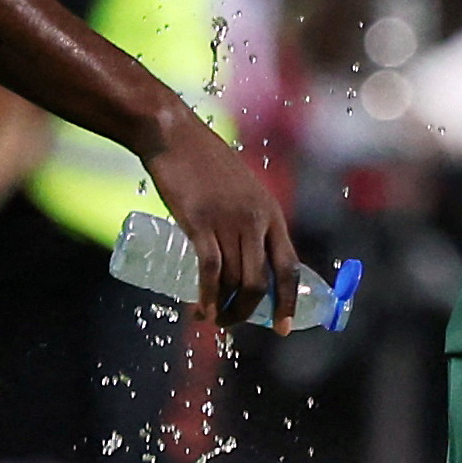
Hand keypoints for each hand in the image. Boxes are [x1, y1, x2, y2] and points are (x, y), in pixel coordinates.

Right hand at [142, 114, 300, 332]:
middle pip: (261, 281)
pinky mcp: (198, 222)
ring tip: (211, 318)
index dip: (288, 301)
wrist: (172, 135)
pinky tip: (201, 310)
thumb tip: (244, 252)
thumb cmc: (202, 160)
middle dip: (249, 312)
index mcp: (270, 212)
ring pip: (235, 280)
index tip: (283, 327)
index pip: (289, 267)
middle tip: (232, 324)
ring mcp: (227, 221)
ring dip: (225, 309)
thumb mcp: (241, 187)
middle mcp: (255, 220)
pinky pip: (209, 270)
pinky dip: (207, 296)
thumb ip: (247, 216)